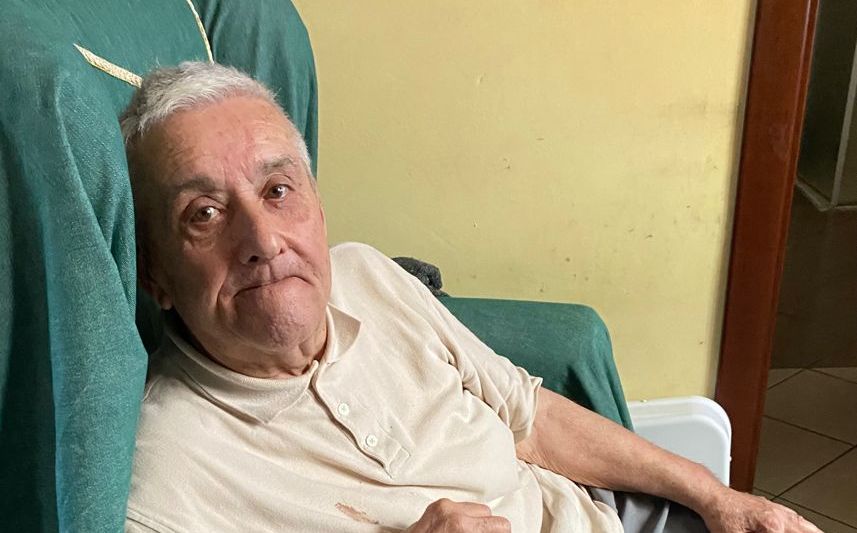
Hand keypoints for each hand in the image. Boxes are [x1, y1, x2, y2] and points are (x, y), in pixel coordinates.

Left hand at [405, 499, 509, 532]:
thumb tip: (497, 531)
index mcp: (460, 526)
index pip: (500, 524)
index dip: (502, 532)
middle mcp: (451, 511)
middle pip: (488, 513)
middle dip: (488, 527)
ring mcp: (442, 507)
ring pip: (475, 508)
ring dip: (475, 521)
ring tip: (471, 532)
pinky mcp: (435, 506)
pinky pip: (459, 507)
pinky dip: (463, 518)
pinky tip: (458, 530)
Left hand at [701, 488, 822, 532]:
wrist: (712, 497)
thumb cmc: (722, 515)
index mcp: (773, 525)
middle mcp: (778, 515)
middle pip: (806, 530)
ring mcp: (775, 508)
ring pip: (803, 522)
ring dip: (811, 531)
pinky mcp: (769, 505)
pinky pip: (794, 516)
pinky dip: (803, 524)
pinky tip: (803, 526)